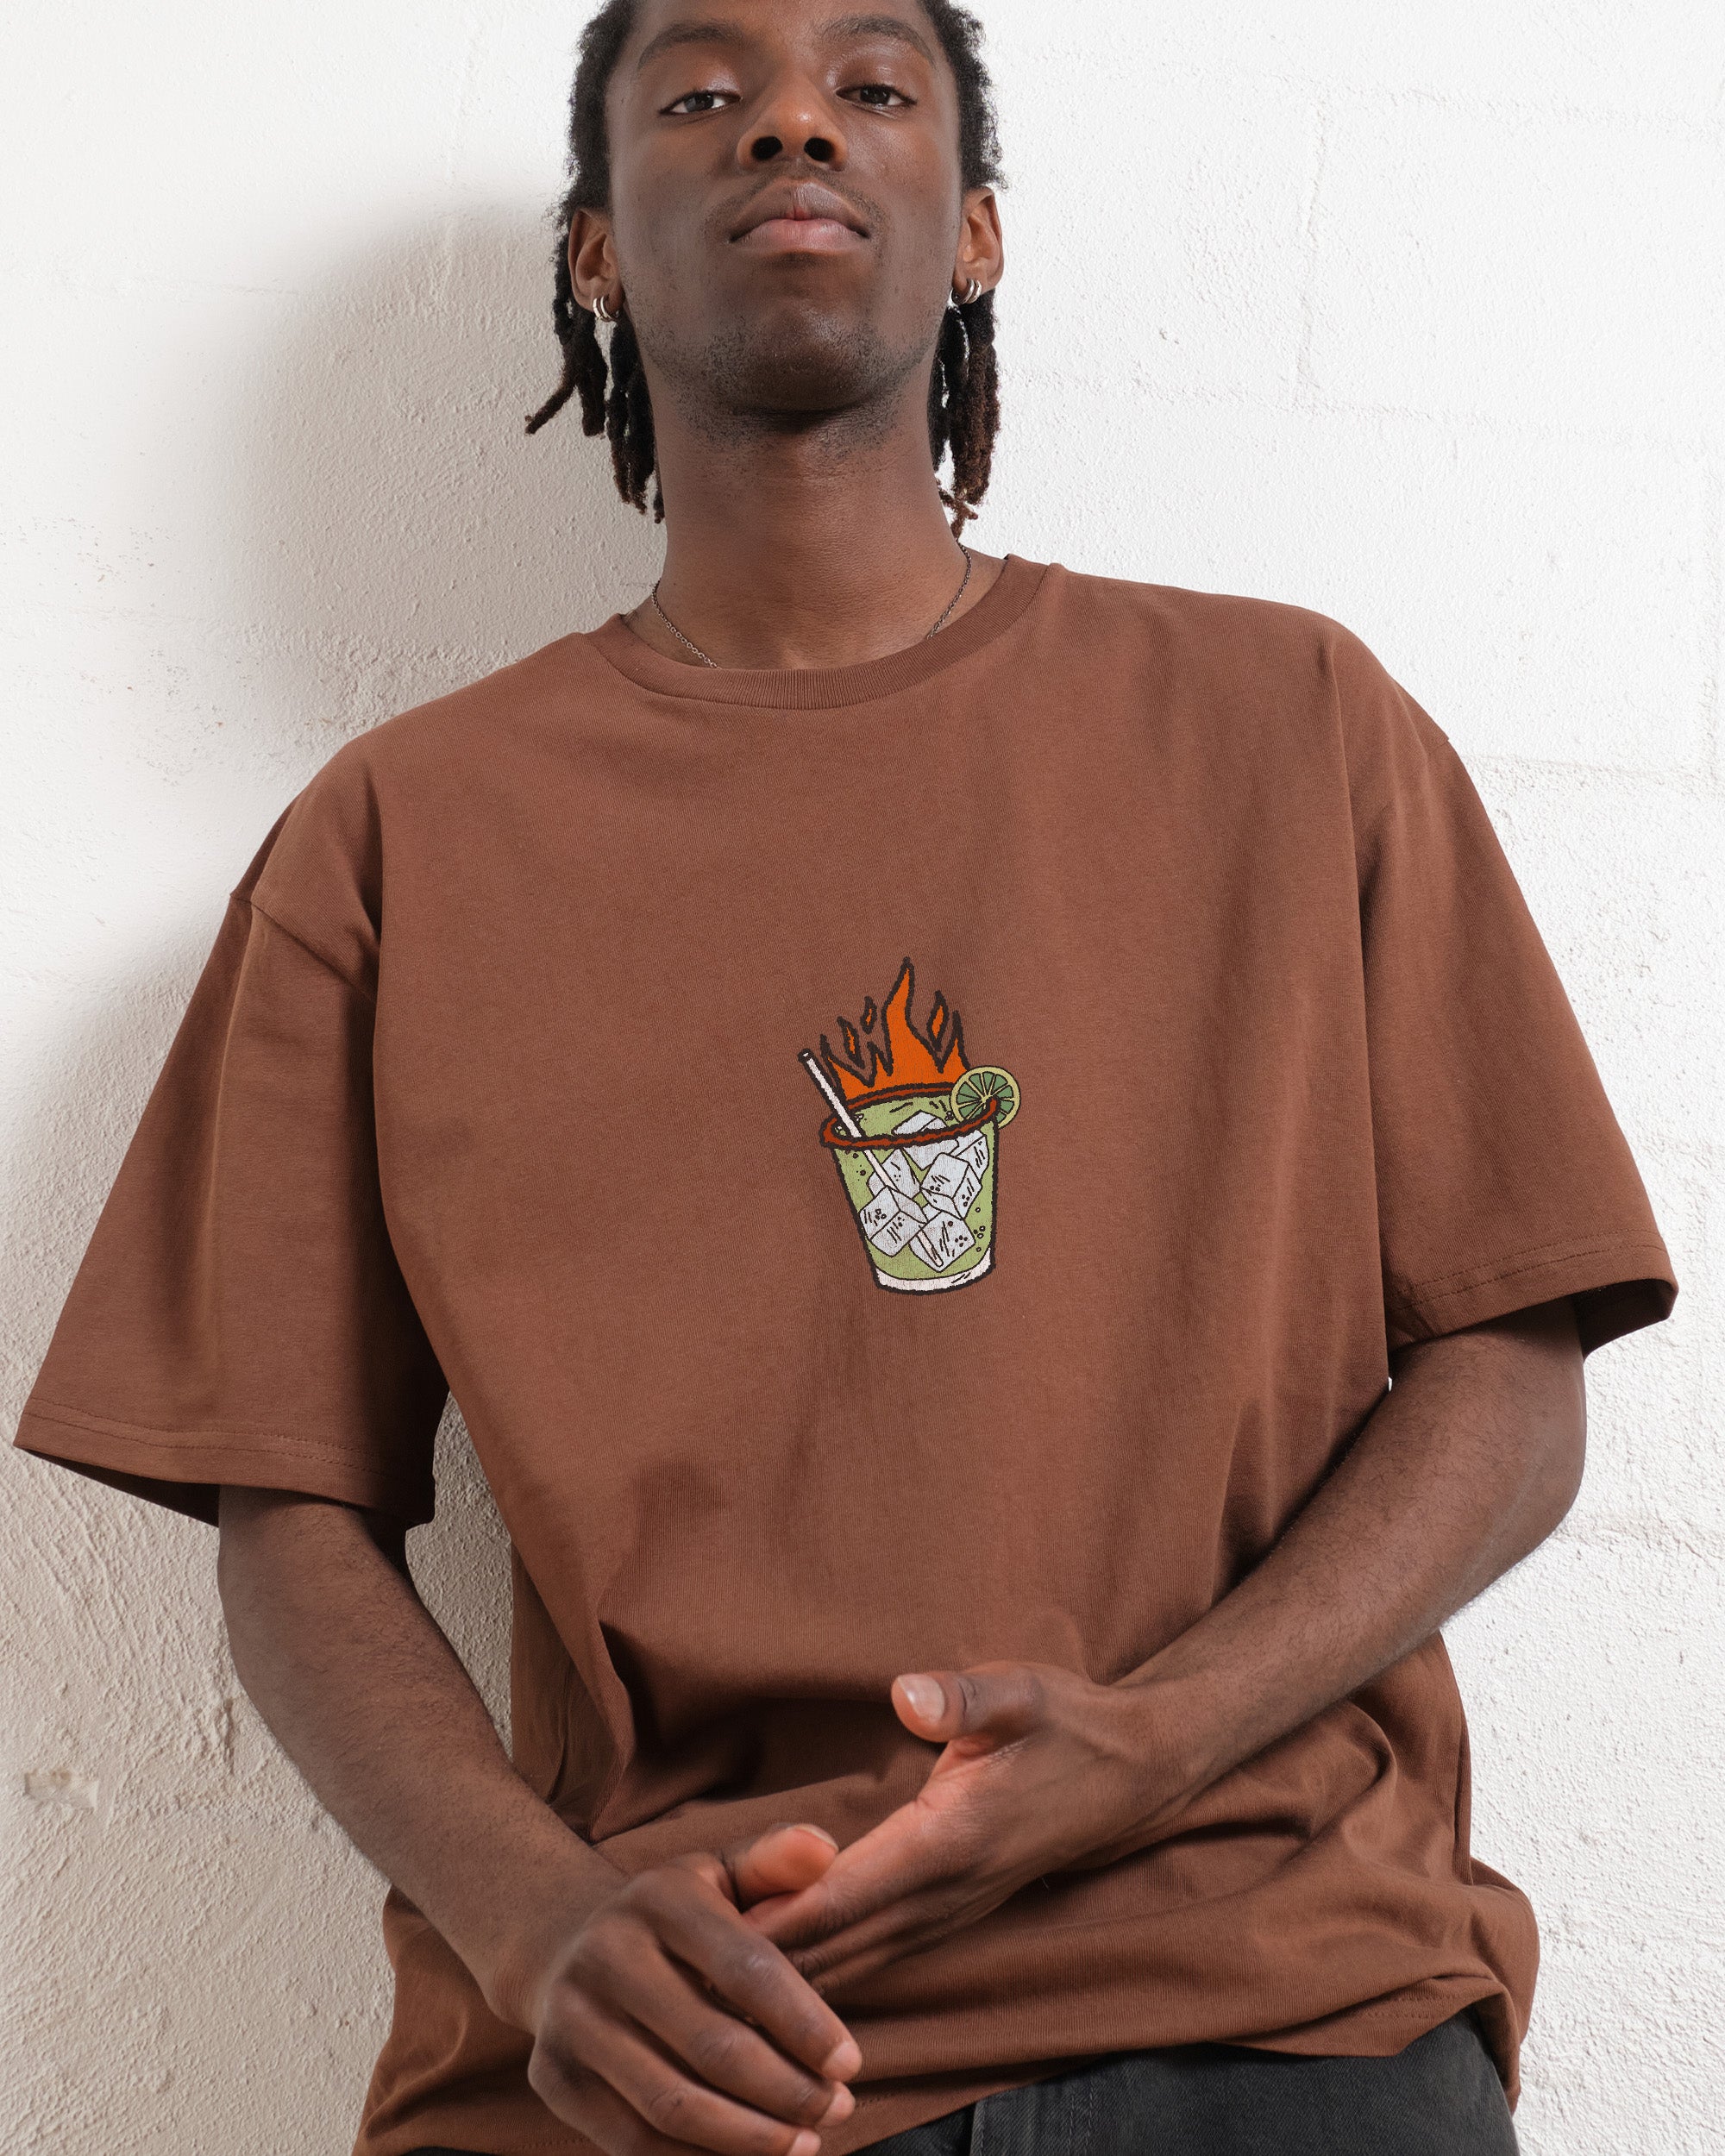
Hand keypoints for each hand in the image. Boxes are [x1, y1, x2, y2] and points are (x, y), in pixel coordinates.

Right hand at [516, 1822, 863, 2155]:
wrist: (566, 1945)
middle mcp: (607, 1955)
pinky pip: (633, 2142)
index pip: (746, 1968)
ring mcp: (573, 2020)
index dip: (804, 2023)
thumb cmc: (673, 1916)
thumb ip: (775, 1863)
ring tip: (804, 2144)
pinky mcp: (554, 2078)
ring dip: (750, 2139)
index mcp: (660, 1899)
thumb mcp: (719, 1873)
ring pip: (674, 2105)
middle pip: (714, 2048)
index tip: (850, 2064)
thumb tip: (824, 1848)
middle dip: (787, 2091)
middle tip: (837, 2110)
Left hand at [739, 1662, 1182, 1994]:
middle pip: (838, 1948)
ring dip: (788, 1982)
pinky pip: (875, 1958)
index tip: (709, 1936)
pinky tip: (780, 1986)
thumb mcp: (1021, 1692)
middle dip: (762, 1969)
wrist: (1134, 1773)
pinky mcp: (950, 1913)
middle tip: (680, 1979)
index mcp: (948, 1841)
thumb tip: (907, 1692)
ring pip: (855, 1965)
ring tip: (709, 1995)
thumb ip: (962, 1698)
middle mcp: (944, 1893)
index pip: (845, 1893)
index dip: (777, 1919)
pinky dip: (825, 1974)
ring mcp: (949, 1912)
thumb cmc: (1068, 1723)